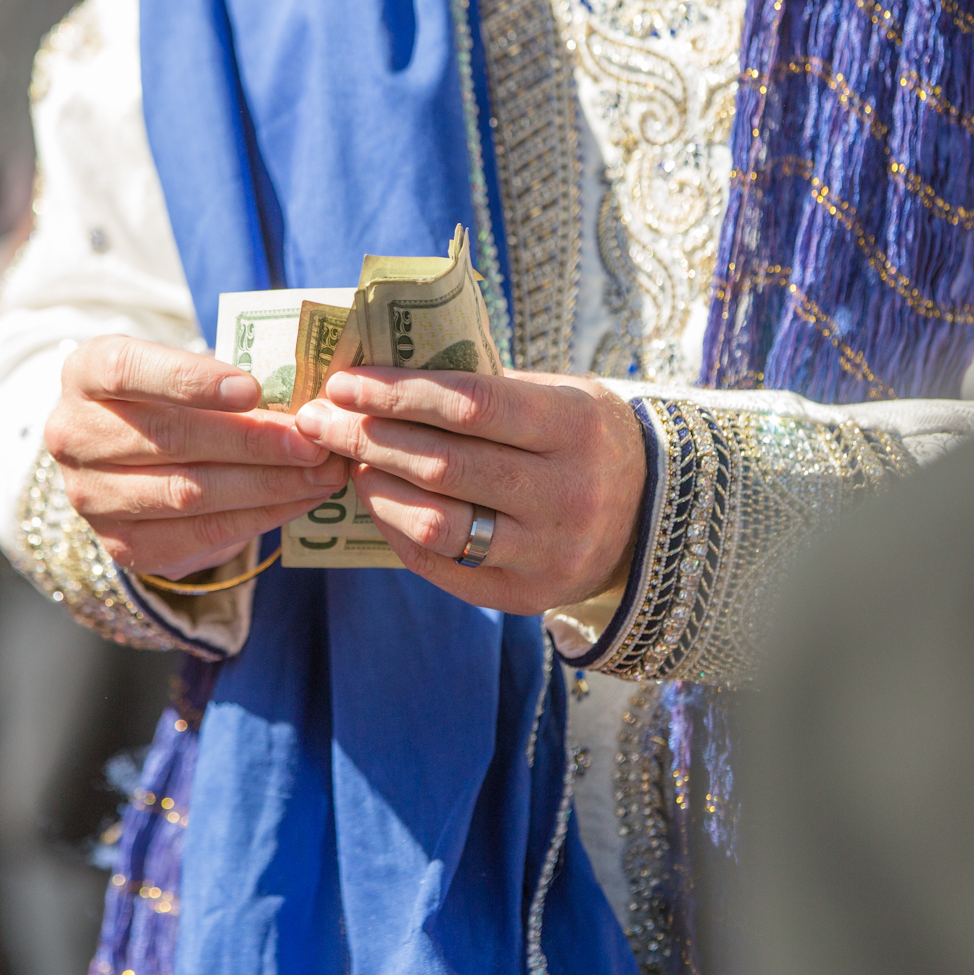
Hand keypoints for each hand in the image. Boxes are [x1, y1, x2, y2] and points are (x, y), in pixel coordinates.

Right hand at [46, 335, 349, 580]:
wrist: (131, 462)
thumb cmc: (170, 399)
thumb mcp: (182, 370)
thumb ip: (226, 378)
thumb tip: (305, 398)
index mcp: (85, 372)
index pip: (128, 370)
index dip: (190, 380)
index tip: (253, 388)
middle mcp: (73, 435)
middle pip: (168, 437)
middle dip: (251, 440)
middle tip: (312, 440)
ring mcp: (90, 496)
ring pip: (187, 492)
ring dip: (265, 484)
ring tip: (319, 473)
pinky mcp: (122, 544)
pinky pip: (200, 534)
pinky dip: (259, 517)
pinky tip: (298, 500)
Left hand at [293, 369, 645, 615]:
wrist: (652, 516)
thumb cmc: (580, 438)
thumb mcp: (555, 396)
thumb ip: (482, 388)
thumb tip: (378, 377)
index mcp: (574, 427)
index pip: (471, 405)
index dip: (398, 392)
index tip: (344, 382)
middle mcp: (567, 494)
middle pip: (443, 466)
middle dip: (367, 438)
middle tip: (321, 420)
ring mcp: (549, 553)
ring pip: (436, 524)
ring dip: (377, 489)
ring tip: (351, 463)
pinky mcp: (527, 597)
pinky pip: (442, 567)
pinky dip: (398, 532)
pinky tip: (379, 502)